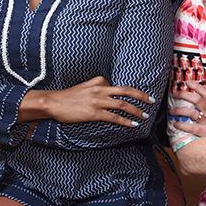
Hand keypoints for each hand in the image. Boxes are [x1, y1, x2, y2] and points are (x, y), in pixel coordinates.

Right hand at [35, 76, 155, 126]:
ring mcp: (97, 101)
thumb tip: (109, 96)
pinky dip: (126, 121)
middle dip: (141, 96)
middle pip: (126, 91)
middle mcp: (100, 89)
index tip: (139, 98)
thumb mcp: (85, 87)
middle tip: (152, 101)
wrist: (53, 102)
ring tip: (145, 115)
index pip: (118, 86)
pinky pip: (114, 117)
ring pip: (123, 105)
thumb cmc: (68, 97)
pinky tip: (132, 124)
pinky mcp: (94, 113)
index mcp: (98, 81)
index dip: (129, 94)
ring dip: (136, 110)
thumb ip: (98, 89)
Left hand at [170, 79, 205, 137]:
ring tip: (172, 111)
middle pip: (197, 100)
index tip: (188, 82)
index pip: (205, 93)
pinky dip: (182, 125)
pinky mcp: (204, 132)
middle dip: (184, 95)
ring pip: (192, 112)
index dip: (196, 86)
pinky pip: (191, 127)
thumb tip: (200, 93)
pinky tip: (176, 123)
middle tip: (175, 94)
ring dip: (179, 110)